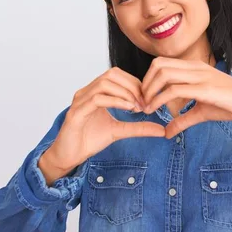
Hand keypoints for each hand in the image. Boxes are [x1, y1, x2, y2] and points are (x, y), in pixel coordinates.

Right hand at [40, 67, 165, 183]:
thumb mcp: (119, 131)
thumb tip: (162, 130)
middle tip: (145, 102)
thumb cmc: (89, 140)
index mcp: (95, 92)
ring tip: (137, 106)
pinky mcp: (76, 112)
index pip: (117, 75)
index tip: (148, 98)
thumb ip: (138, 127)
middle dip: (132, 86)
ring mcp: (80, 100)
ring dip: (125, 93)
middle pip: (112, 74)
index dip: (135, 83)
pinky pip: (97, 99)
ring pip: (104, 83)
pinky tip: (128, 109)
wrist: (69, 156)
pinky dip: (115, 101)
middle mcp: (86, 91)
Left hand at [140, 57, 231, 137]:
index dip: (147, 80)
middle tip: (140, 103)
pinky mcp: (206, 89)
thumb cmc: (231, 105)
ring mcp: (201, 76)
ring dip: (149, 91)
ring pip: (164, 74)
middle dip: (144, 84)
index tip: (143, 99)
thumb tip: (166, 132)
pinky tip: (155, 111)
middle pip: (158, 65)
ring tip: (146, 108)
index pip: (161, 63)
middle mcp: (196, 67)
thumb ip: (183, 119)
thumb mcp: (202, 112)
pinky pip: (175, 90)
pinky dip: (159, 100)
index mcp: (194, 67)